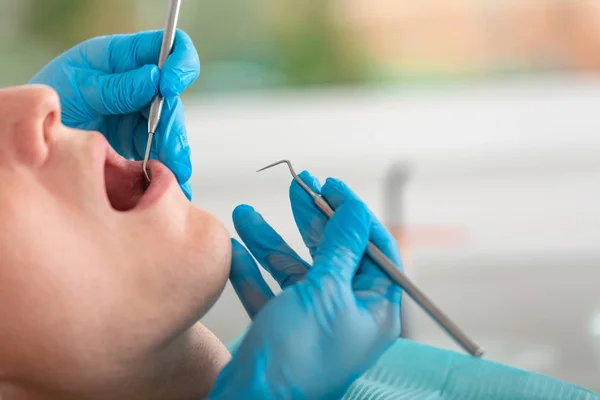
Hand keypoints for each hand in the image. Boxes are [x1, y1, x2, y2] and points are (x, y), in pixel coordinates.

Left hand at [29, 30, 198, 198]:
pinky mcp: (139, 139)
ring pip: (171, 129)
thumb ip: (115, 87)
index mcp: (123, 58)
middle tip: (171, 151)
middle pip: (172, 98)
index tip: (170, 88)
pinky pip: (162, 151)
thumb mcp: (77, 89)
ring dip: (175, 153)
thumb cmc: (50, 101)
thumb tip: (155, 80)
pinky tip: (169, 182)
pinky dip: (167, 168)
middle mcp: (139, 84)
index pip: (167, 48)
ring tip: (173, 177)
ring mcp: (141, 112)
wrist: (36, 137)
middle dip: (173, 125)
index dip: (179, 64)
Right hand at [209, 173, 402, 398]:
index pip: (373, 247)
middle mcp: (346, 311)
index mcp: (373, 306)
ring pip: (295, 268)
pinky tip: (235, 250)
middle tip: (297, 187)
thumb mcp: (326, 292)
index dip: (353, 213)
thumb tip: (353, 209)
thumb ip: (341, 247)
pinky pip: (269, 290)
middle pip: (333, 252)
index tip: (331, 187)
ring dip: (269, 241)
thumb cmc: (299, 360)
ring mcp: (313, 319)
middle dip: (311, 218)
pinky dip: (252, 270)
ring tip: (245, 213)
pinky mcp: (284, 328)